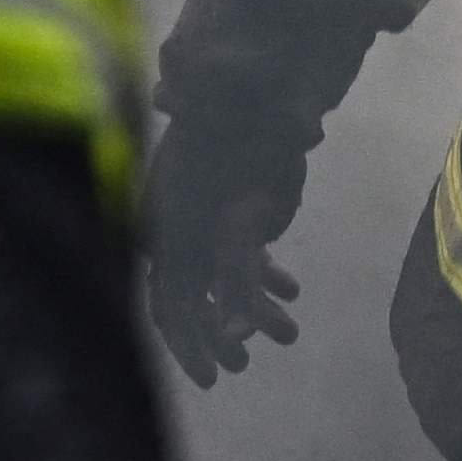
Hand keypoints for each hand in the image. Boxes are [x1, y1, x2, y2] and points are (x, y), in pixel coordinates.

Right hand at [139, 135, 312, 393]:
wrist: (248, 84)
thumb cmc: (236, 112)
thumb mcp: (237, 169)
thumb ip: (239, 243)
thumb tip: (248, 296)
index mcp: (169, 223)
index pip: (169, 300)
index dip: (188, 342)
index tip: (212, 376)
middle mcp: (179, 227)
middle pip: (190, 301)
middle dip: (216, 337)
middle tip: (239, 367)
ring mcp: (203, 222)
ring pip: (221, 283)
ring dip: (250, 311)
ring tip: (288, 332)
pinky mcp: (229, 213)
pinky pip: (240, 260)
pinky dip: (263, 279)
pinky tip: (292, 289)